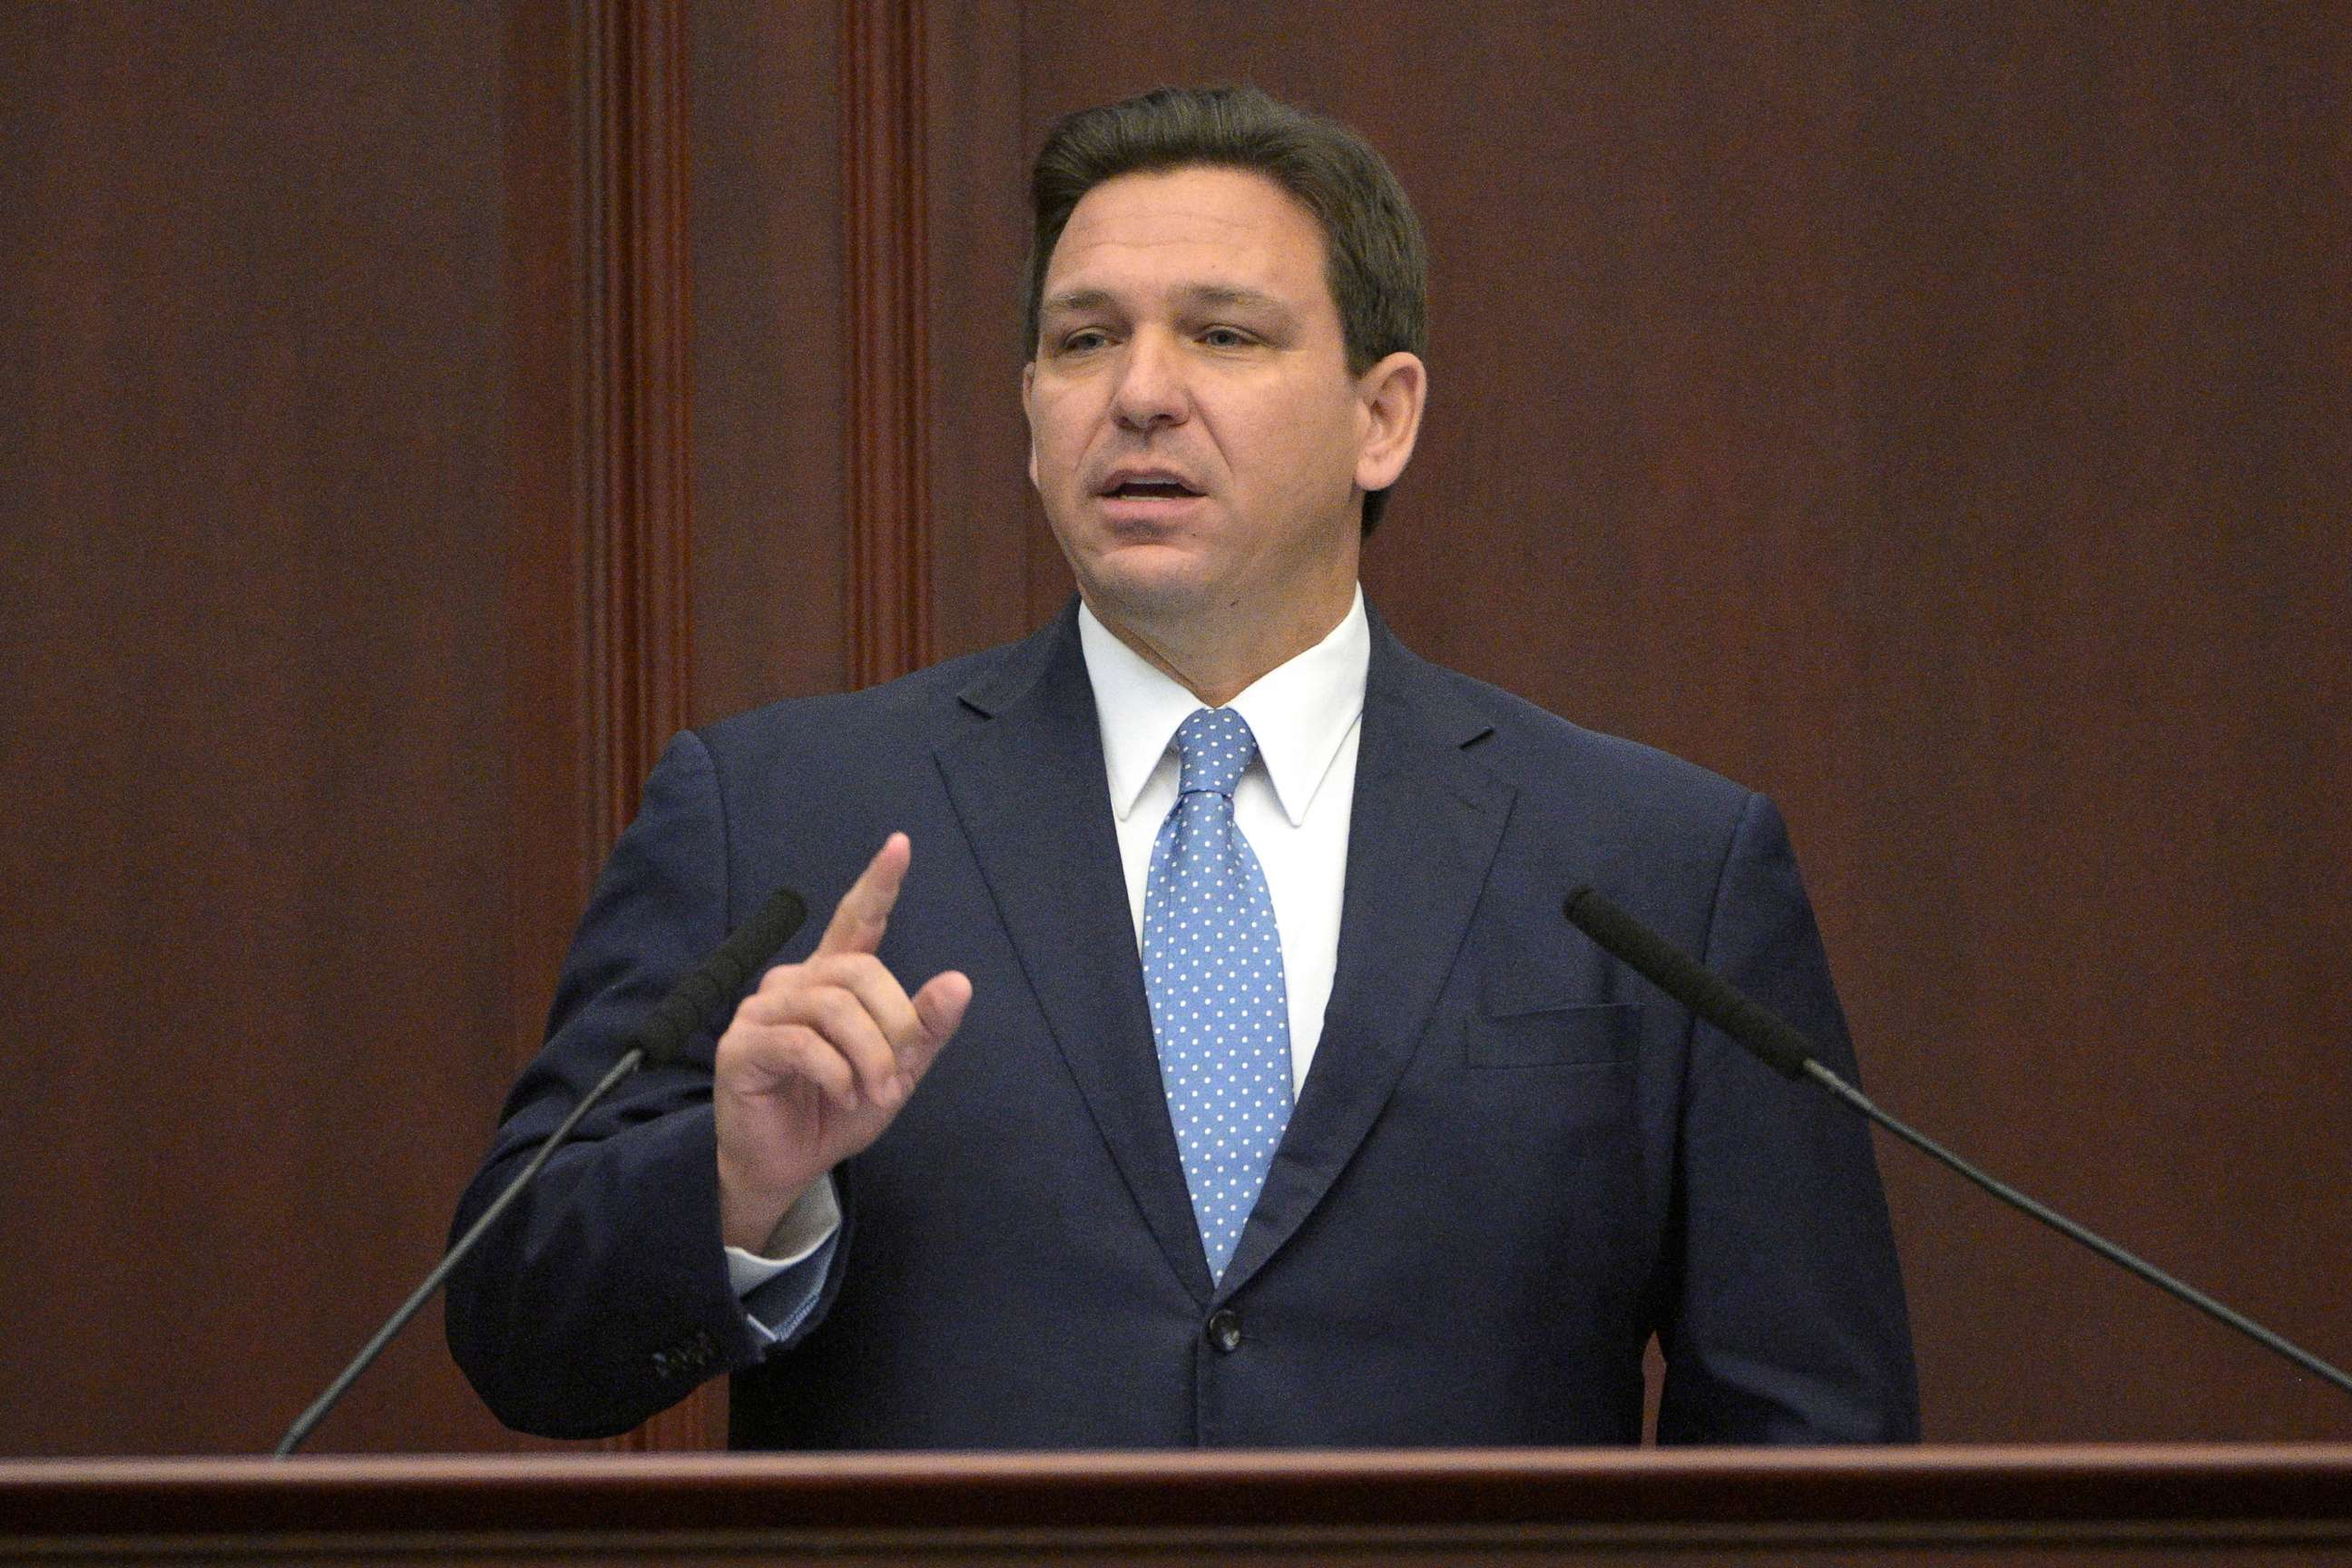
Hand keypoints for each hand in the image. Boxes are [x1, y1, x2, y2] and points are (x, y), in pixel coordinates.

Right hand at [712, 833, 970, 1251]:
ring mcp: (763, 1011)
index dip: (878, 883)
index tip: (900, 844)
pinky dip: (836, 1073)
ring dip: (869, 1057)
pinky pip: (802, 1043)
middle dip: (894, 1024)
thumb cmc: (837, 1109)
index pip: (857, 920)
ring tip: (872, 1093)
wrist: (786, 1165)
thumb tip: (959, 982)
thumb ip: (926, 1030)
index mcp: (834, 981)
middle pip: (860, 972)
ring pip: (834, 1007)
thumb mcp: (897, 1073)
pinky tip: (844, 1095)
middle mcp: (796, 983)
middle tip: (896, 1078)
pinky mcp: (742, 1045)